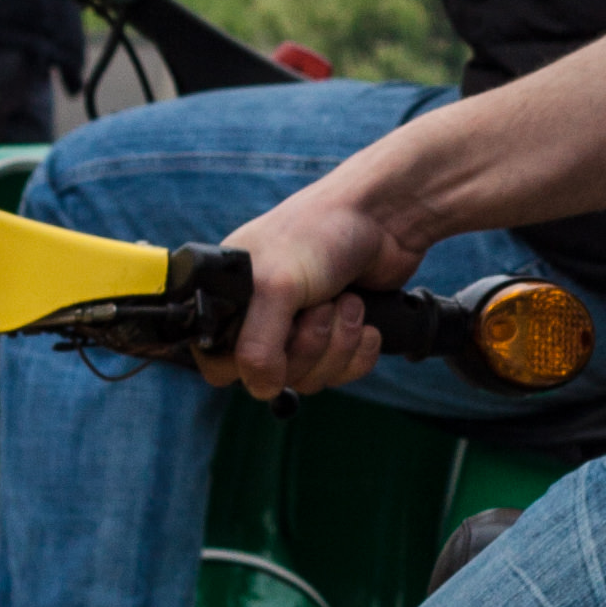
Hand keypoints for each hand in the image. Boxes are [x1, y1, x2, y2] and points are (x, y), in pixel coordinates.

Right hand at [195, 159, 446, 403]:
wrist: (385, 219)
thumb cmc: (321, 234)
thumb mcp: (275, 287)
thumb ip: (256, 345)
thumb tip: (261, 387)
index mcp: (230, 299)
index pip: (220, 365)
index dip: (251, 360)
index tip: (278, 331)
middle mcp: (261, 318)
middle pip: (272, 378)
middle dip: (308, 345)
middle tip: (320, 304)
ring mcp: (300, 328)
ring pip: (311, 378)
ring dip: (337, 343)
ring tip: (346, 301)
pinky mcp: (337, 336)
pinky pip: (341, 373)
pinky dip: (359, 349)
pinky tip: (364, 317)